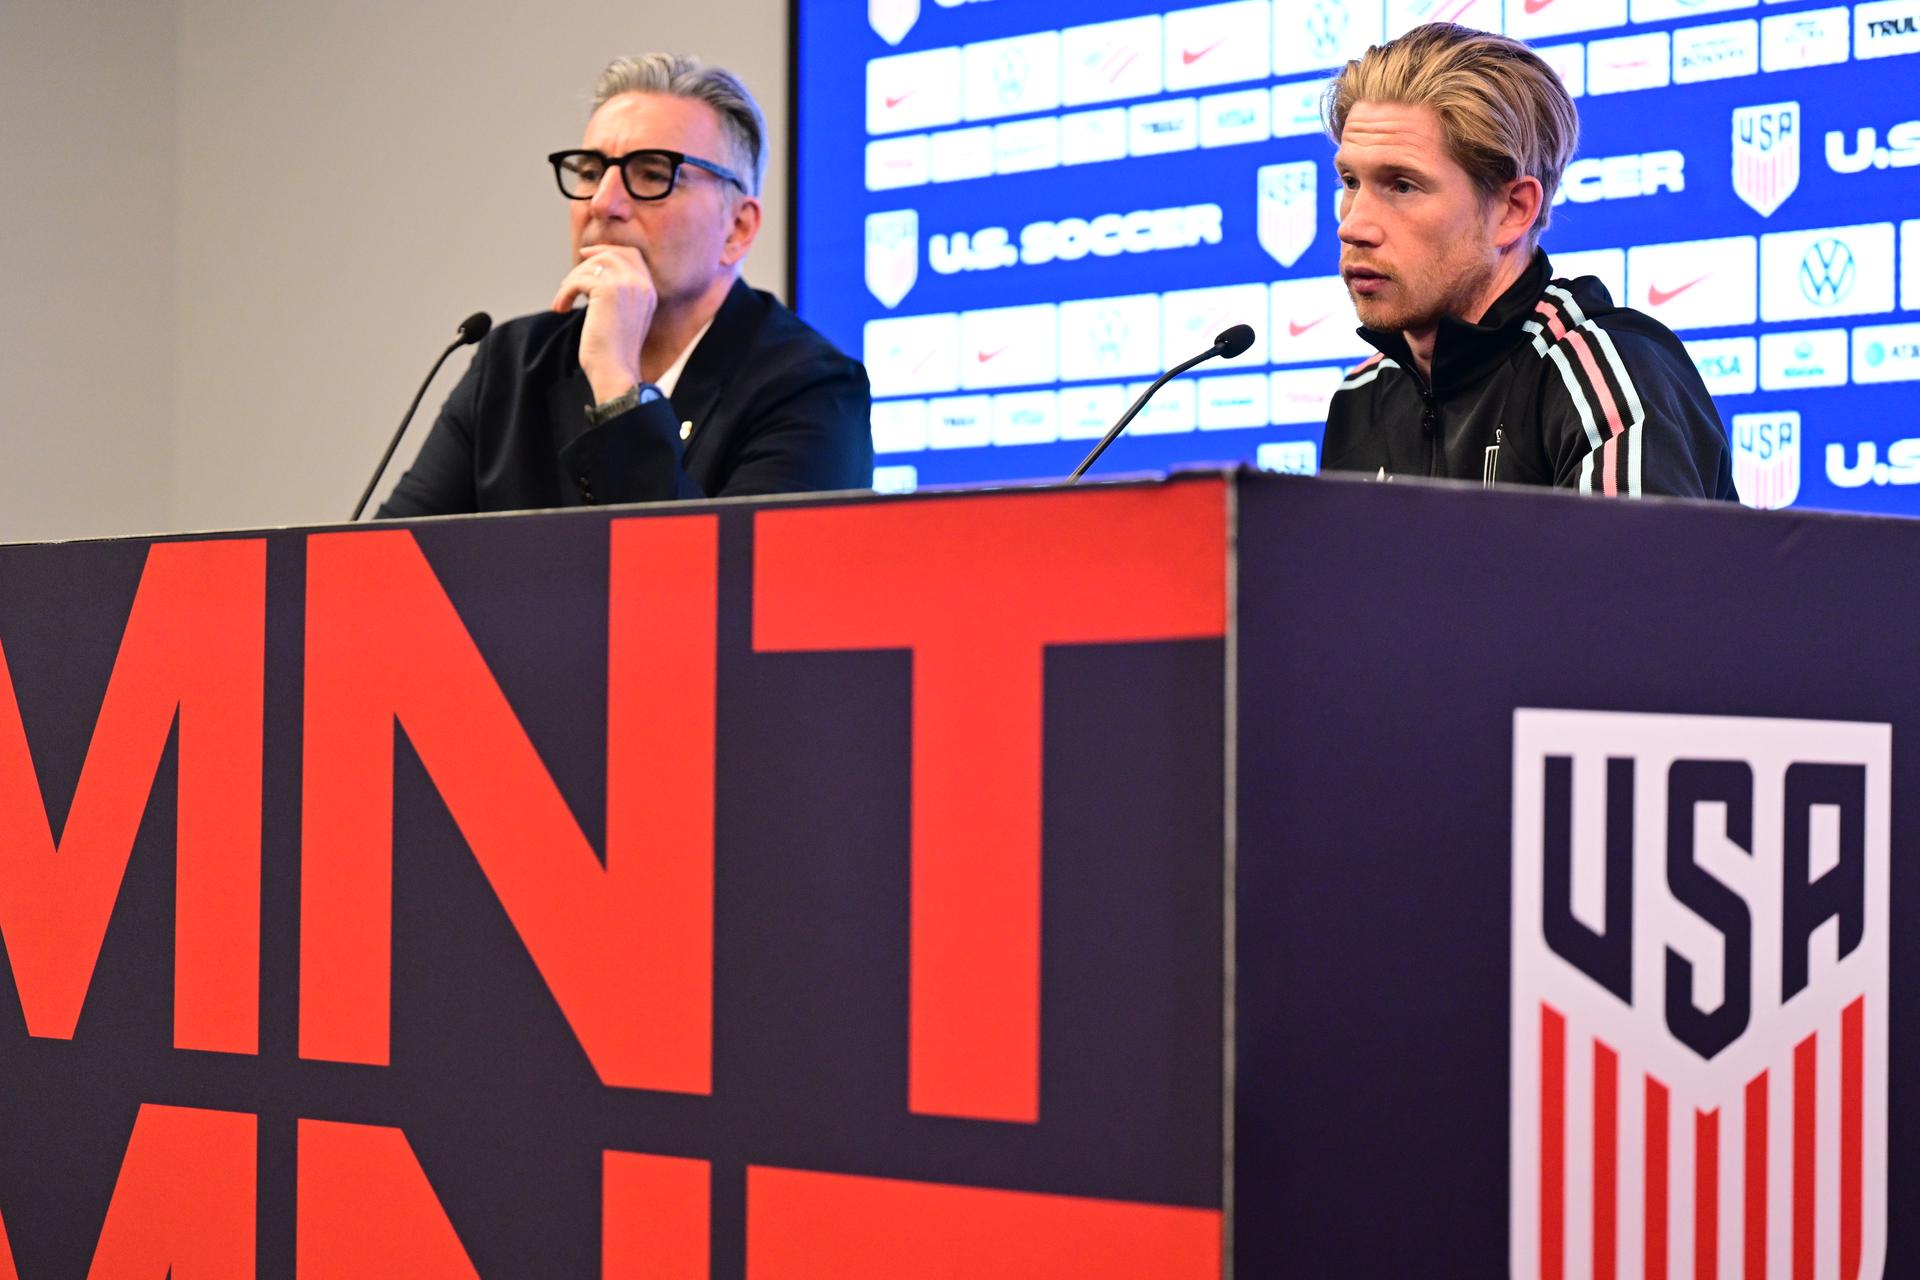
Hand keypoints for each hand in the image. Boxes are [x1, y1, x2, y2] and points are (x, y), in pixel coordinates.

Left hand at [552, 245, 656, 402]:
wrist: (616, 371)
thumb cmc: (615, 353)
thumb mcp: (622, 318)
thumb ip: (617, 295)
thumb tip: (592, 276)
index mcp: (649, 291)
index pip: (632, 256)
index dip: (608, 251)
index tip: (586, 256)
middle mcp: (641, 284)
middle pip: (612, 254)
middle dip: (588, 260)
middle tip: (569, 277)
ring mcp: (626, 285)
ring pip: (592, 265)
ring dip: (572, 280)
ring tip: (563, 300)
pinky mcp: (607, 290)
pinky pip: (578, 280)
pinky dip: (564, 292)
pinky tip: (560, 308)